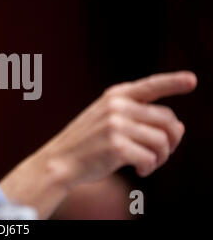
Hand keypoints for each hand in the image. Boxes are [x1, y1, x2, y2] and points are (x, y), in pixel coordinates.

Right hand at [0, 71, 196, 218]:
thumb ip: (140, 118)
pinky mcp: (116, 146)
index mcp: (114, 96)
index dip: (173, 82)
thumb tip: (180, 128)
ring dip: (161, 157)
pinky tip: (139, 171)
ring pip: (162, 141)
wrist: (60, 161)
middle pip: (168, 120)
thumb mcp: (107, 120)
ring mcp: (115, 125)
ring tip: (148, 164)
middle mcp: (117, 106)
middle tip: (160, 154)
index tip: (192, 80)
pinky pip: (150, 158)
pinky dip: (149, 168)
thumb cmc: (87, 143)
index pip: (150, 86)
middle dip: (171, 141)